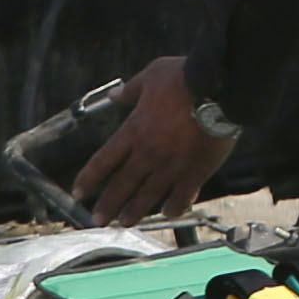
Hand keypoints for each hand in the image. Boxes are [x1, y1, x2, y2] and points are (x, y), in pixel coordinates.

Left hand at [71, 51, 236, 218]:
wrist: (219, 88)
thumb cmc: (185, 78)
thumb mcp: (152, 75)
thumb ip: (131, 90)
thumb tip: (115, 95)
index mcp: (134, 130)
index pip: (103, 161)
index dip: (88, 179)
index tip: (79, 192)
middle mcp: (148, 153)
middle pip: (121, 186)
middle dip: (107, 206)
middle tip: (99, 219)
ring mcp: (171, 166)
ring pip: (148, 197)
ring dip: (134, 212)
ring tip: (126, 222)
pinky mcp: (195, 172)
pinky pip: (181, 197)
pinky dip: (174, 207)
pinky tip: (169, 212)